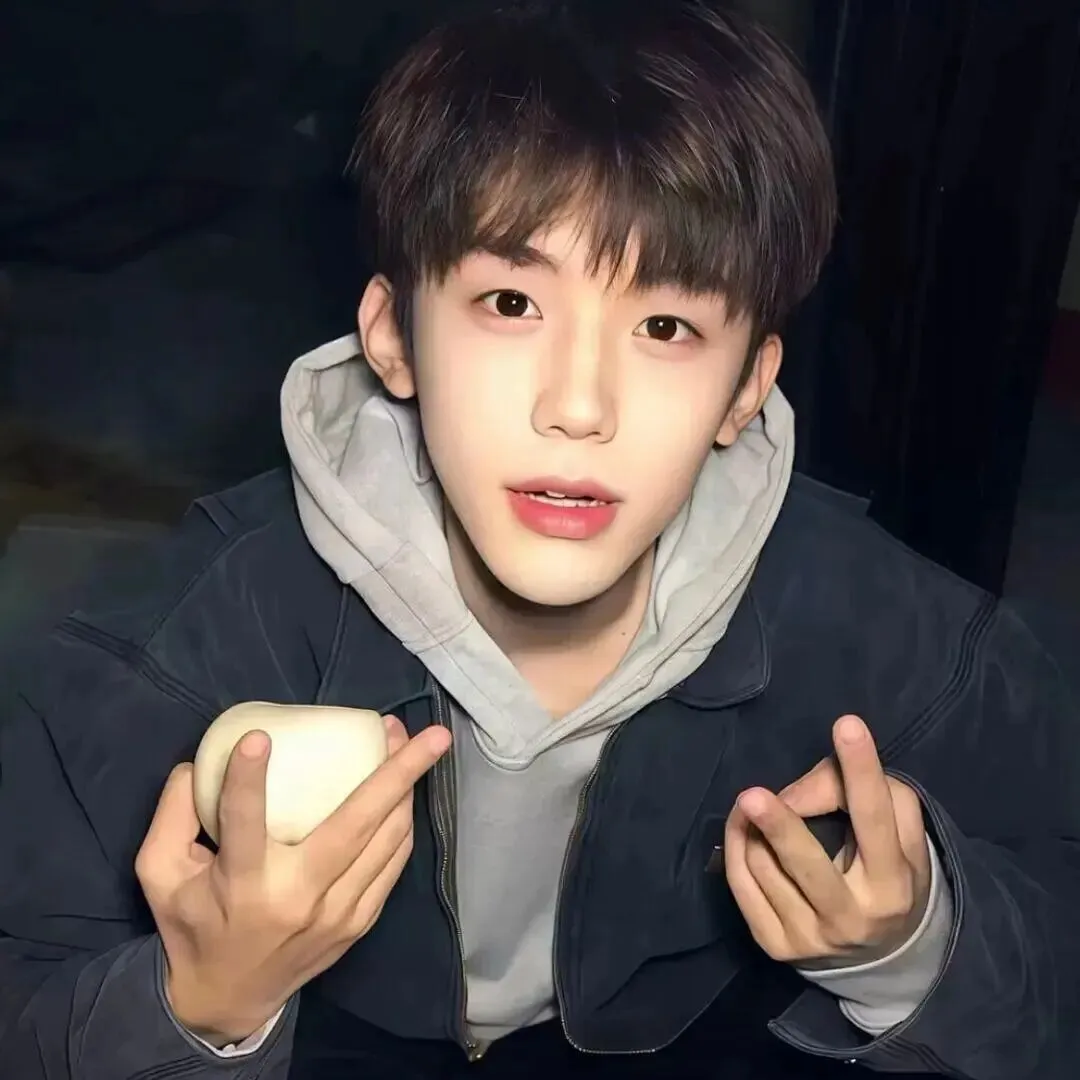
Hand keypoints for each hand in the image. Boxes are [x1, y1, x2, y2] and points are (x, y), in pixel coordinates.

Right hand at [135, 715, 450, 1043]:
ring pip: (387, 841)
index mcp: (241, 883)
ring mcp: (336, 913)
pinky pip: (393, 864)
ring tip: (416, 745)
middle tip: (417, 730)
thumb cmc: (194, 924)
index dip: (247, 780)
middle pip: (356, 824)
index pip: (243, 823)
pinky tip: (405, 793)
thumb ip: (171, 814)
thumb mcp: (160, 873)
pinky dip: (403, 825)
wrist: (228, 1000)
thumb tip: (198, 762)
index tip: (258, 736)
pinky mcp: (358, 923)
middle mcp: (296, 897)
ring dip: (407, 788)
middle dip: (398, 771)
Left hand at [725, 714, 929, 968]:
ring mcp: (811, 937)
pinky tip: (742, 829)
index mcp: (893, 883)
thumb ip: (857, 794)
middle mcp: (852, 917)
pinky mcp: (776, 946)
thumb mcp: (896, 834)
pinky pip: (742, 886)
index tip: (847, 725)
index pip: (875, 819)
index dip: (861, 771)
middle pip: (809, 865)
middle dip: (780, 828)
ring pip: (766, 868)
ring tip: (755, 803)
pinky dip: (738, 849)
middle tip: (753, 794)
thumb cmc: (886, 870)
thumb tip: (792, 793)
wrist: (881, 954)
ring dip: (753, 826)